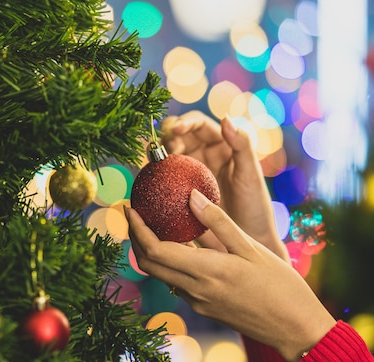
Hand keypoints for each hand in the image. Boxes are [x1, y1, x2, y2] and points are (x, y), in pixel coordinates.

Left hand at [126, 190, 336, 361]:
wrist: (295, 329)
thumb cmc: (280, 286)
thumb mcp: (251, 247)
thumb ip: (218, 222)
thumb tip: (190, 195)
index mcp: (206, 271)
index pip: (155, 250)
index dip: (138, 228)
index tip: (131, 208)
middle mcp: (195, 290)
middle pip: (148, 264)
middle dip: (136, 238)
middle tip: (136, 214)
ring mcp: (197, 302)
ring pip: (160, 275)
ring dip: (150, 251)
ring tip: (154, 225)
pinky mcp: (203, 308)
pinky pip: (176, 282)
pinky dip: (169, 263)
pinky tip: (180, 246)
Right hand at [160, 111, 288, 260]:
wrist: (248, 242)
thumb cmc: (255, 208)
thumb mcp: (250, 175)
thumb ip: (242, 145)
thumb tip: (225, 117)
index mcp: (220, 144)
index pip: (198, 125)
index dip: (184, 123)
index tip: (176, 131)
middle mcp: (202, 155)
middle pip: (176, 137)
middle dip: (165, 138)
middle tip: (166, 152)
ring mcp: (188, 174)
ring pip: (165, 156)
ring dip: (156, 156)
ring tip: (156, 166)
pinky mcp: (177, 192)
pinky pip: (161, 180)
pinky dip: (153, 178)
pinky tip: (149, 183)